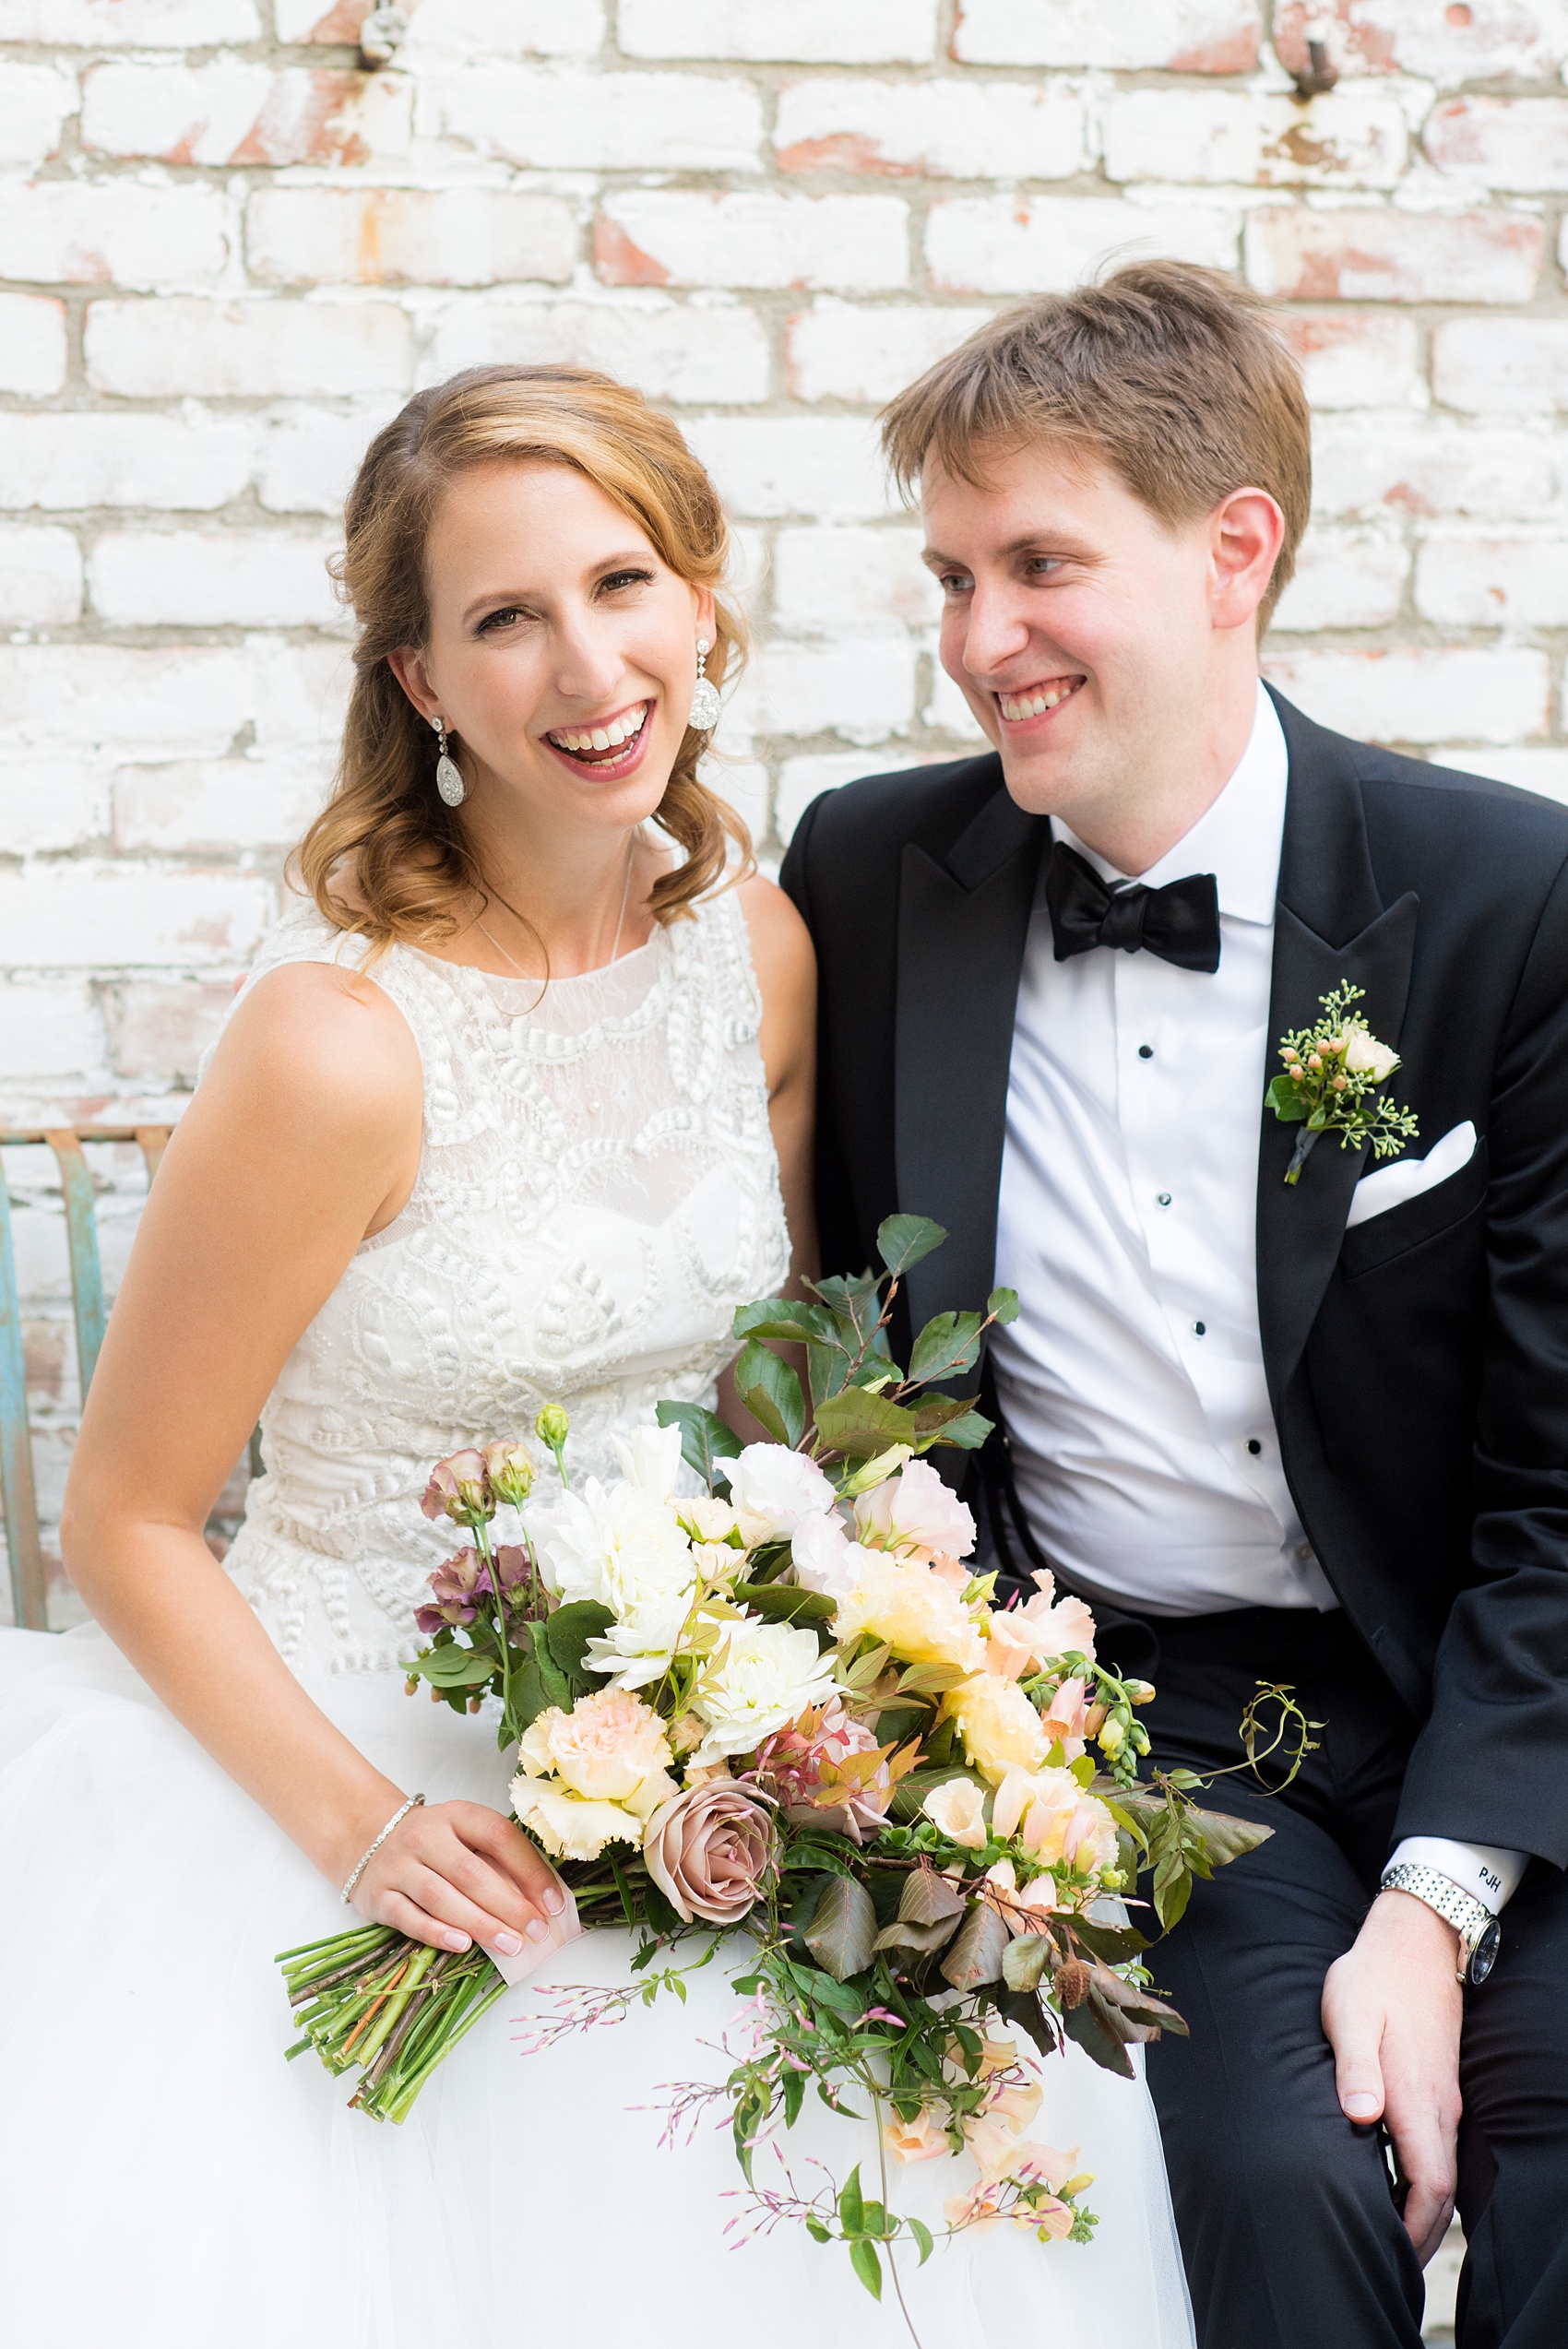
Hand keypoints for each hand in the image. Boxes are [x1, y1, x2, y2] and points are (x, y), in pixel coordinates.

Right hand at [349, 1798, 565, 1962]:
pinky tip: (463, 1945)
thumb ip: (499, 1860)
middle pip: (471, 1873)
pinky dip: (436, 1933)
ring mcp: (398, 1865)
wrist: (369, 1838)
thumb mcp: (466, 1836)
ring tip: (510, 1944)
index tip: (553, 1902)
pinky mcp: (378, 1895)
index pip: (499, 1836)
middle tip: (536, 1931)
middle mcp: (425, 1836)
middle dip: (509, 1906)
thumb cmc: (435, 1844)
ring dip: (480, 1924)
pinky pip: (408, 1917)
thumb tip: (544, 1901)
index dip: (530, 1870)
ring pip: (441, 1897)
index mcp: (457, 1815)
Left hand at [1321, 1888, 1462, 2263]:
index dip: (1414, 2228)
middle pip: (1443, 2192)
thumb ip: (1355, 2067)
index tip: (1389, 2253)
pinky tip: (1394, 2185)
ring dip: (1423, 2208)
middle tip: (1386, 2259)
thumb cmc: (1372, 1979)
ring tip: (1387, 2234)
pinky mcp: (1438, 2088)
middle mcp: (1437, 2107)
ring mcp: (1443, 2099)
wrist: (1413, 1943)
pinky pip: (1438, 2150)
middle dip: (1420, 2233)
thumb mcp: (1349, 2014)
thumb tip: (1361, 2118)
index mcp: (1414, 2097)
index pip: (1430, 2185)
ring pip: (1443, 2172)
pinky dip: (1423, 2181)